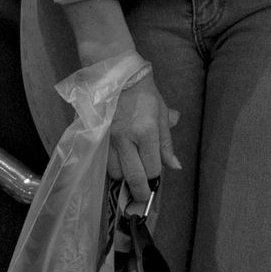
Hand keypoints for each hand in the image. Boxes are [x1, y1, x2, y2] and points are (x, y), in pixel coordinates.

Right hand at [109, 73, 179, 200]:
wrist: (116, 75)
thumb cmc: (143, 93)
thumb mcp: (161, 115)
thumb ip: (166, 144)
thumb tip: (174, 166)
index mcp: (146, 132)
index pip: (153, 168)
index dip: (155, 177)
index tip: (155, 179)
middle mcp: (126, 138)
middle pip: (133, 176)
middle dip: (139, 191)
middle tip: (142, 197)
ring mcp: (108, 139)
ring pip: (115, 172)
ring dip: (123, 177)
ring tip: (129, 174)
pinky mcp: (96, 137)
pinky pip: (104, 162)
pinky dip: (112, 167)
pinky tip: (117, 164)